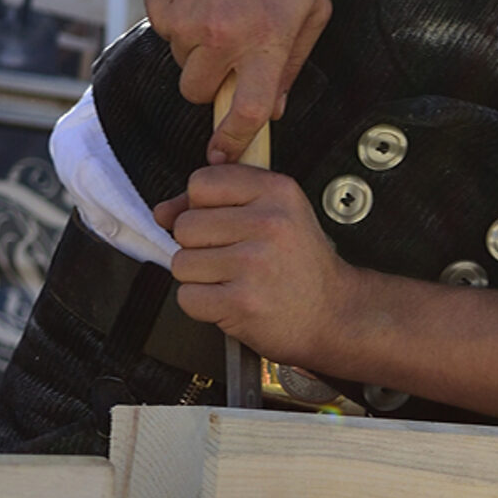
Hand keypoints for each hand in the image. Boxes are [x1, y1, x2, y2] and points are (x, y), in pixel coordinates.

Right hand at [142, 0, 330, 162]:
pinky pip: (167, 39)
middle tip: (230, 43)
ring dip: (197, 51)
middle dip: (212, 81)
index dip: (234, 142)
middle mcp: (223, 37)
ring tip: (218, 7)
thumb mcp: (310, 3)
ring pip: (183, 67)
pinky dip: (181, 25)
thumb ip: (293, 61)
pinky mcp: (158, 10)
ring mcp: (186, 24)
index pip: (247, 111)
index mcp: (266, 38)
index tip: (223, 155)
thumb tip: (271, 109)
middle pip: (201, 94)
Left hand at [156, 163, 353, 365]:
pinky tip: (231, 300)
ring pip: (181, 262)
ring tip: (235, 280)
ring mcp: (254, 263)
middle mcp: (268, 223)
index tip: (222, 223)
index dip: (202, 206)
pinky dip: (203, 305)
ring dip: (200, 278)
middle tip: (233, 257)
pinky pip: (187, 297)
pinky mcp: (241, 302)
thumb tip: (164, 211)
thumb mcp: (275, 214)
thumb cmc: (300, 266)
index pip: (201, 183)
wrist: (333, 315)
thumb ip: (217, 203)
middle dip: (199, 246)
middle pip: (186, 225)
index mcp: (277, 191)